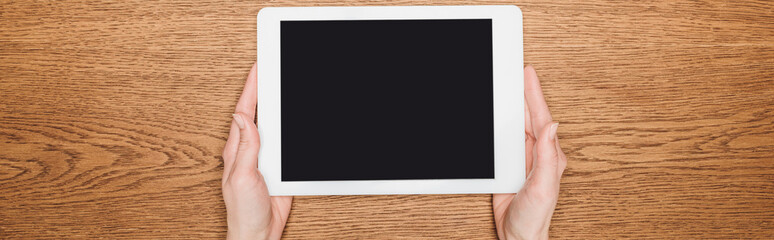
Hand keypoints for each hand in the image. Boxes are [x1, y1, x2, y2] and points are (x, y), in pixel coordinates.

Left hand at [222, 63, 291, 239]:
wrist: (258, 234)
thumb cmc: (243, 212)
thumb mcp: (240, 177)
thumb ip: (245, 148)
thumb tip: (242, 118)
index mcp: (236, 149)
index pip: (244, 111)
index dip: (251, 89)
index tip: (259, 68)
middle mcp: (248, 151)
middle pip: (258, 113)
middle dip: (263, 90)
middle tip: (269, 68)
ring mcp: (262, 159)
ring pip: (272, 126)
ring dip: (277, 106)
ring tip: (280, 85)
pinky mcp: (276, 169)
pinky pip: (284, 144)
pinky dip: (288, 129)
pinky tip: (292, 120)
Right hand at [493, 66, 567, 239]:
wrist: (519, 237)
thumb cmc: (535, 217)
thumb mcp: (543, 186)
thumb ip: (548, 157)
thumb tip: (553, 126)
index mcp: (549, 156)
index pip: (540, 118)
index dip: (534, 94)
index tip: (528, 74)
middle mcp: (539, 155)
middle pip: (529, 117)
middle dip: (525, 93)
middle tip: (518, 72)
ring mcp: (525, 160)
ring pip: (517, 126)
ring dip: (513, 107)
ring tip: (509, 87)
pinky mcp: (512, 168)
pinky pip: (505, 140)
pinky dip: (502, 125)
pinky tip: (498, 117)